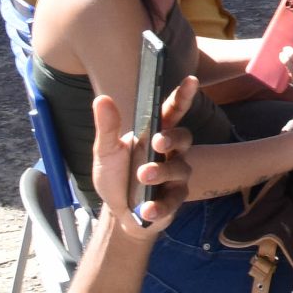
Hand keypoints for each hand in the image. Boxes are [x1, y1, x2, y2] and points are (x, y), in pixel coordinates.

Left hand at [92, 74, 197, 237]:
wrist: (117, 213)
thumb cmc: (116, 176)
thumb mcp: (106, 152)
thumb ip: (107, 127)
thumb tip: (101, 99)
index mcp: (155, 134)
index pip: (173, 111)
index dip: (183, 96)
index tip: (191, 79)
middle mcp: (171, 152)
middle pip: (184, 137)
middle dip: (173, 137)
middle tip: (158, 141)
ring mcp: (175, 176)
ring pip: (180, 169)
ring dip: (162, 172)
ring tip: (143, 176)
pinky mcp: (174, 200)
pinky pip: (174, 200)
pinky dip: (160, 205)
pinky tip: (146, 209)